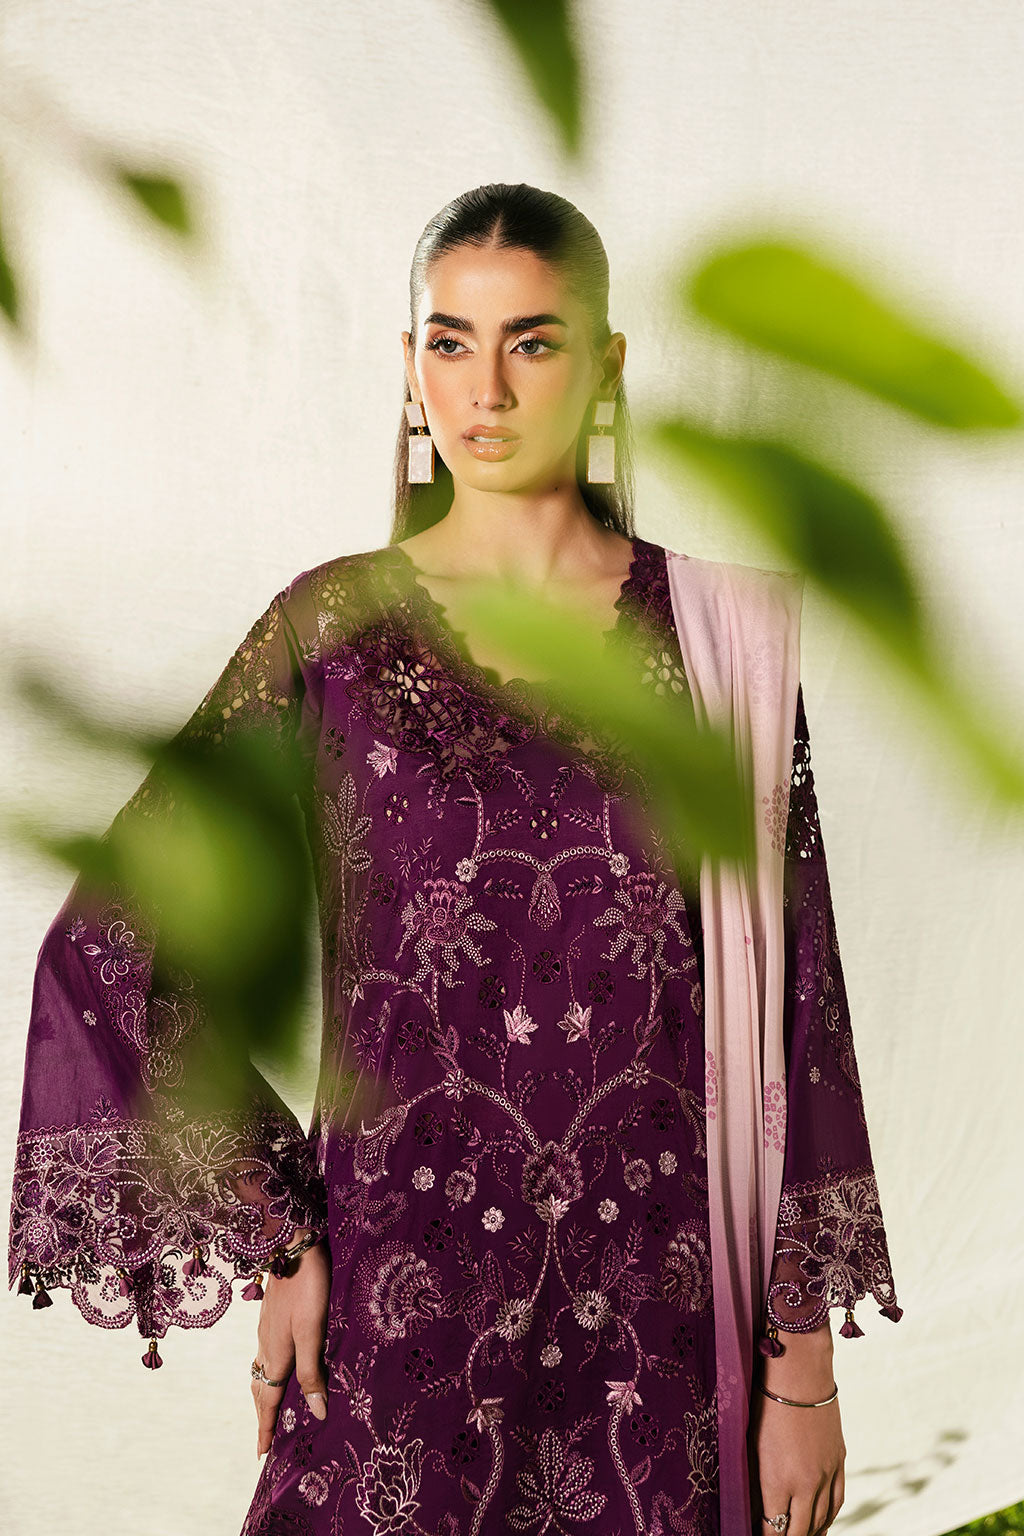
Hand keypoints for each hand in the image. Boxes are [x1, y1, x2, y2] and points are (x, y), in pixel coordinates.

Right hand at [252, 1236, 329, 1458]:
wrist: (293, 1243)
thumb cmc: (308, 1286)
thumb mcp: (314, 1330)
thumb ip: (313, 1370)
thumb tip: (317, 1413)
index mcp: (276, 1353)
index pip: (269, 1400)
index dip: (266, 1427)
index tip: (262, 1454)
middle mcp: (266, 1344)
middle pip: (260, 1388)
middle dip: (262, 1415)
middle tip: (266, 1438)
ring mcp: (266, 1328)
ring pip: (261, 1369)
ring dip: (264, 1393)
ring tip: (271, 1407)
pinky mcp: (272, 1315)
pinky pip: (265, 1353)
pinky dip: (269, 1370)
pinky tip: (279, 1362)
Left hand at [749, 1382, 845, 1534]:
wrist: (799, 1373)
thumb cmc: (765, 1405)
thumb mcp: (752, 1447)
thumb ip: (755, 1483)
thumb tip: (756, 1510)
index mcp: (777, 1481)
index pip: (773, 1529)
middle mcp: (805, 1485)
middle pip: (798, 1532)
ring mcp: (826, 1475)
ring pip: (820, 1521)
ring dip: (809, 1534)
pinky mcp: (839, 1462)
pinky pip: (837, 1502)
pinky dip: (828, 1519)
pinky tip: (821, 1525)